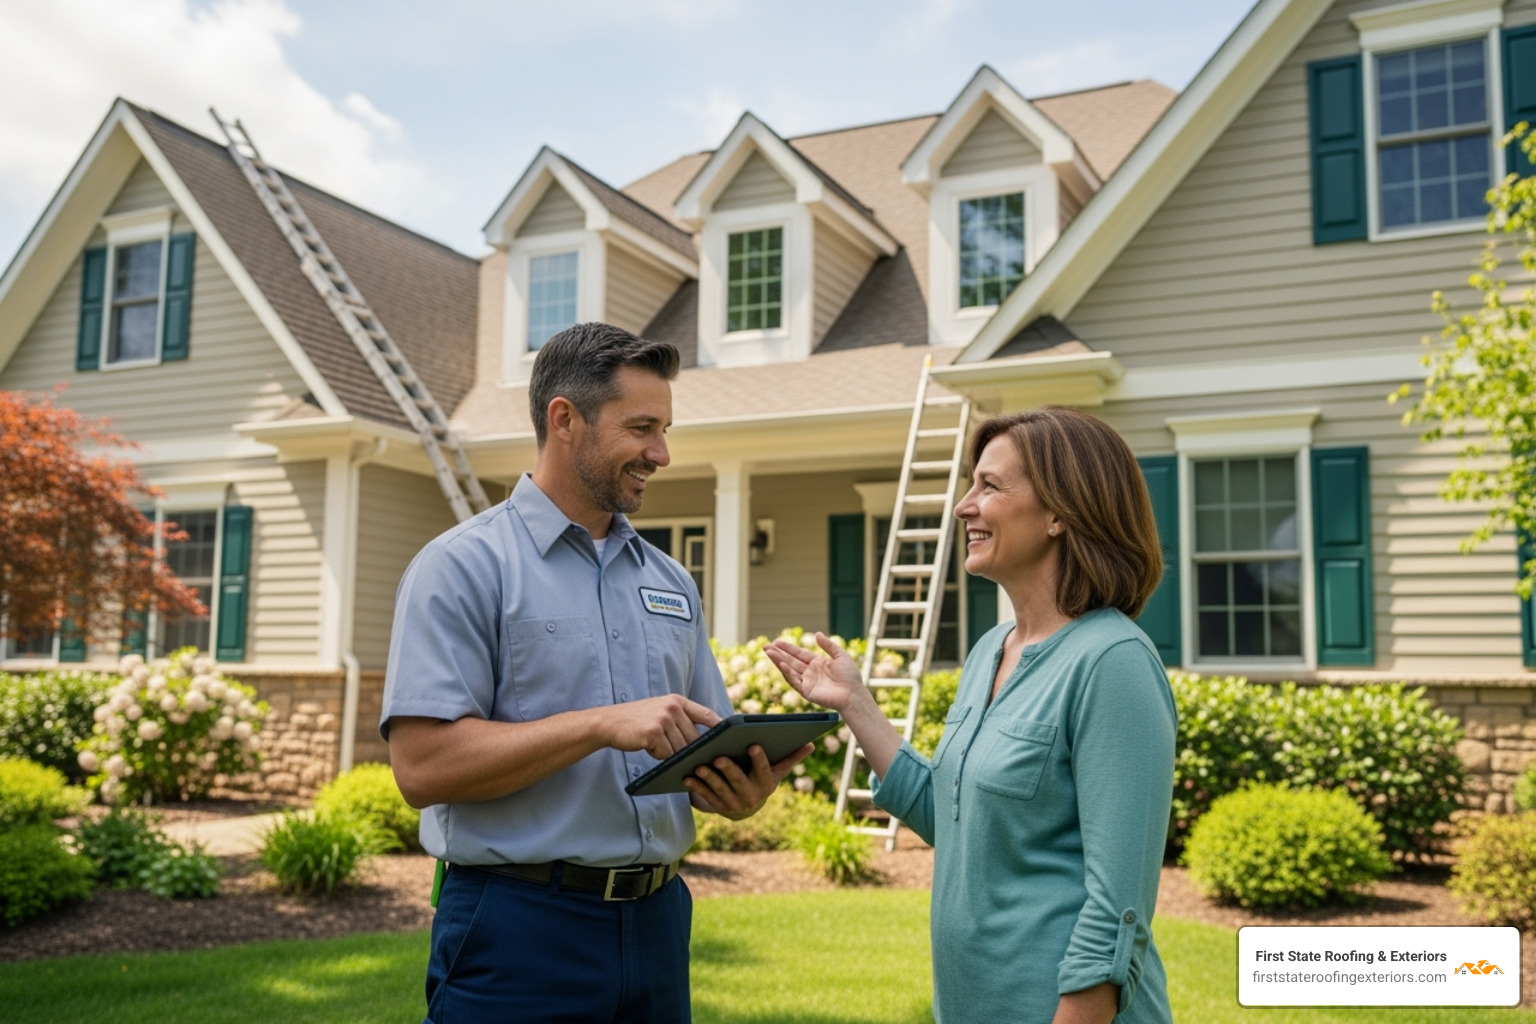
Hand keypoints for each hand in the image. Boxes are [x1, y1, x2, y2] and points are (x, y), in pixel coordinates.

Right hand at [600, 694, 720, 759]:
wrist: (609, 722)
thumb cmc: (637, 721)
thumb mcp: (660, 711)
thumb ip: (680, 719)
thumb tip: (702, 741)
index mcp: (677, 701)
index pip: (707, 714)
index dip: (720, 727)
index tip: (730, 738)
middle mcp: (673, 707)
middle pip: (694, 738)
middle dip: (687, 750)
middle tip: (676, 753)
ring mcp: (664, 719)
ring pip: (680, 748)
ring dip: (669, 753)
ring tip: (654, 744)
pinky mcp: (654, 732)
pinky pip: (666, 753)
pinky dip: (658, 755)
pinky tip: (647, 746)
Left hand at [686, 742, 813, 819]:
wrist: (747, 807)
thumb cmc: (762, 779)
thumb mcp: (777, 771)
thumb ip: (792, 757)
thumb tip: (811, 744)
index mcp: (766, 784)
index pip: (764, 770)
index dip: (759, 759)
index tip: (753, 745)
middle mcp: (751, 796)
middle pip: (738, 781)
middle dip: (728, 769)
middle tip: (718, 757)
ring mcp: (733, 804)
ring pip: (720, 790)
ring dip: (708, 778)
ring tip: (698, 765)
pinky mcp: (718, 807)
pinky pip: (706, 797)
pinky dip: (696, 786)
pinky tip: (687, 776)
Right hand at [764, 632, 866, 711]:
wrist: (853, 694)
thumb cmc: (850, 676)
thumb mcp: (840, 656)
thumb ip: (828, 645)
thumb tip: (817, 634)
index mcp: (817, 663)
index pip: (799, 654)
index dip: (788, 648)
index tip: (776, 641)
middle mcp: (810, 672)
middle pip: (790, 660)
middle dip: (778, 653)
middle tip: (766, 646)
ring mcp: (807, 682)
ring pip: (789, 670)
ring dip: (778, 661)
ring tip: (769, 652)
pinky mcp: (807, 691)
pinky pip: (794, 681)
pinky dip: (787, 672)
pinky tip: (781, 664)